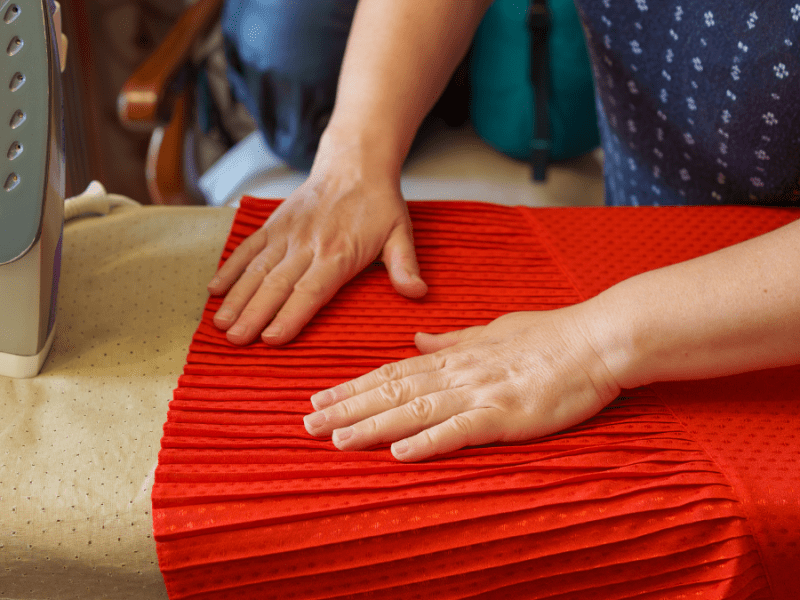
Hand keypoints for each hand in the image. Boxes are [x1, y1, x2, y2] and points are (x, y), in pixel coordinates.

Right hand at [207, 142, 427, 345]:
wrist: (355, 162)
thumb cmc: (379, 204)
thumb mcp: (400, 232)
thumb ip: (405, 265)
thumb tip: (418, 293)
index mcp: (339, 253)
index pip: (311, 291)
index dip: (290, 315)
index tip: (271, 338)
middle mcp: (308, 245)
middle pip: (276, 285)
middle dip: (254, 314)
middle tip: (235, 340)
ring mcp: (287, 234)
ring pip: (256, 269)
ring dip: (237, 297)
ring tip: (220, 323)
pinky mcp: (274, 225)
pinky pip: (248, 247)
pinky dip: (230, 267)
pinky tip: (214, 289)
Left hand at [303, 308, 621, 460]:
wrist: (597, 339)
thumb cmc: (549, 335)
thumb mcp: (492, 331)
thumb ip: (452, 339)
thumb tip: (416, 338)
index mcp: (455, 355)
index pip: (392, 372)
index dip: (353, 387)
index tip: (319, 400)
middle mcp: (459, 373)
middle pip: (393, 391)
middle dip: (348, 408)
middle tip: (308, 425)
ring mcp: (482, 393)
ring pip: (417, 409)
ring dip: (375, 425)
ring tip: (338, 439)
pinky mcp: (507, 415)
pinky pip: (462, 430)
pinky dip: (429, 441)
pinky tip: (400, 453)